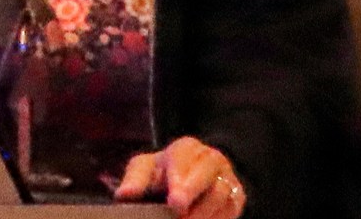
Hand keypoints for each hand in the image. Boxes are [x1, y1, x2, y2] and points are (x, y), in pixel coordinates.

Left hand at [116, 137, 244, 217]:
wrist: (193, 177)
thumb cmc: (163, 173)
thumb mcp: (146, 169)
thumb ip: (135, 180)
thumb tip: (123, 195)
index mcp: (187, 147)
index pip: (184, 158)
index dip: (179, 179)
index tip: (173, 201)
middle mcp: (212, 159)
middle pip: (207, 174)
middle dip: (193, 193)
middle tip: (178, 210)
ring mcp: (228, 178)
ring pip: (221, 194)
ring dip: (203, 213)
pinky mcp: (237, 198)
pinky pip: (230, 210)